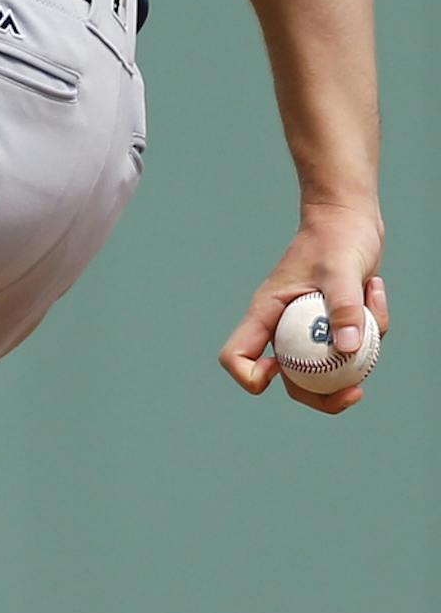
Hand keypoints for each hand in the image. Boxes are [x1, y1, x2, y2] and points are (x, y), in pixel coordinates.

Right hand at [219, 205, 386, 414]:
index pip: (237, 356)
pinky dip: (372, 327)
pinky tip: (375, 289)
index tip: (283, 374)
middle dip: (323, 396)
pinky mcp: (332, 324)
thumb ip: (345, 308)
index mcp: (266, 313)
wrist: (350, 216)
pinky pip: (351, 346)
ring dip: (360, 352)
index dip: (251, 377)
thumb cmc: (337, 236)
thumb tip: (348, 349)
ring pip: (326, 369)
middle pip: (289, 381)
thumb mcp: (342, 270)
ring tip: (373, 304)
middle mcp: (282, 326)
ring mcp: (307, 328)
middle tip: (356, 392)